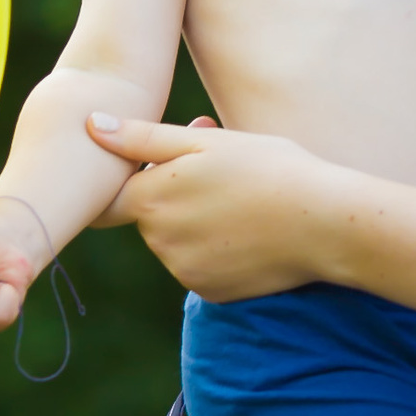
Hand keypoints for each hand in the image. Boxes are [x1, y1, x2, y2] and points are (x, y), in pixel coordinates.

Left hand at [86, 114, 337, 300]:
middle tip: (220, 167)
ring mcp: (185, 271)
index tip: (153, 168)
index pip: (109, 199)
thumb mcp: (206, 143)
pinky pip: (199, 265)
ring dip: (195, 221)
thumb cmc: (269, 169)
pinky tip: (249, 231)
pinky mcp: (210, 291)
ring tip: (242, 197)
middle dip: (174, 192)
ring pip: (174, 241)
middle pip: (148, 216)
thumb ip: (142, 138)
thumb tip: (90, 124)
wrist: (324, 223)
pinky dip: (215, 249)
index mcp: (151, 200)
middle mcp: (159, 242)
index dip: (130, 179)